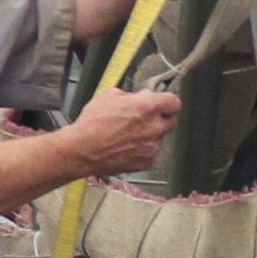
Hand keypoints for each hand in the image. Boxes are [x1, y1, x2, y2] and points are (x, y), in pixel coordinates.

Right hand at [66, 88, 180, 178]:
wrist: (82, 150)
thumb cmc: (92, 124)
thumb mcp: (110, 96)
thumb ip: (132, 96)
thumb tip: (140, 97)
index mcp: (148, 106)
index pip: (174, 102)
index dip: (167, 102)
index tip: (164, 103)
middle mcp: (154, 127)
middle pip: (170, 121)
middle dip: (160, 118)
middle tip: (145, 119)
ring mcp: (152, 146)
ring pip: (160, 138)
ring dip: (150, 135)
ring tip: (130, 135)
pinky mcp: (146, 161)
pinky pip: (151, 153)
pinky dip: (143, 150)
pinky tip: (127, 147)